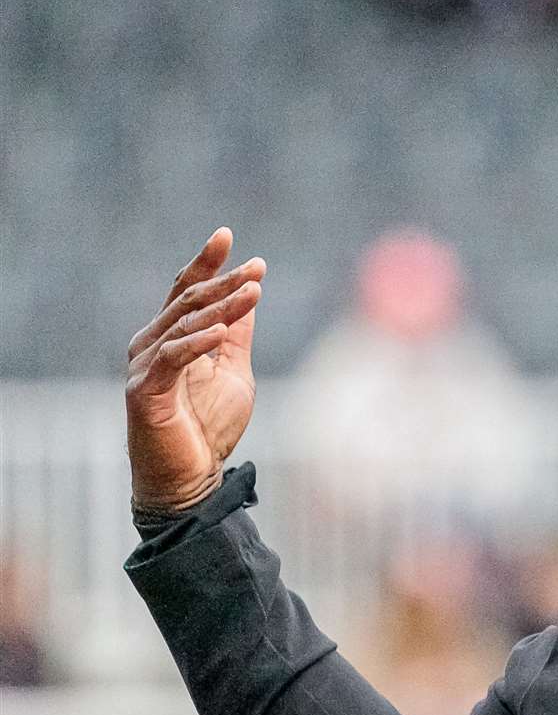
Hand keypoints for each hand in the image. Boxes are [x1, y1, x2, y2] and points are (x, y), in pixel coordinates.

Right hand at [125, 227, 266, 512]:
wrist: (190, 478)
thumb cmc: (208, 427)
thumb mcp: (233, 370)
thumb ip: (237, 335)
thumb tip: (251, 295)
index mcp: (171, 336)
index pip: (186, 290)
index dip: (207, 263)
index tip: (228, 236)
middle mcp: (151, 344)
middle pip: (188, 301)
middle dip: (223, 280)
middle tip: (255, 266)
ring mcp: (145, 366)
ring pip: (184, 324)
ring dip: (221, 307)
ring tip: (253, 292)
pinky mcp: (146, 391)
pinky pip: (173, 358)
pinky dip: (198, 342)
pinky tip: (222, 331)